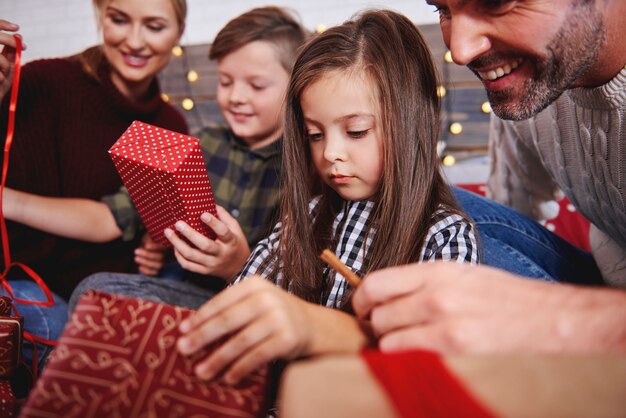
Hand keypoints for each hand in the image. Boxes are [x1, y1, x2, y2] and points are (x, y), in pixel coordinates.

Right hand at [0, 20, 25, 101]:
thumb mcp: (4, 66)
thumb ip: (8, 51)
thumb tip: (18, 35)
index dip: (2, 24)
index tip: (17, 27)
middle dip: (11, 41)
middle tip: (23, 47)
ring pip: (0, 58)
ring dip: (5, 65)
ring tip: (3, 75)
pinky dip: (1, 77)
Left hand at [135, 234, 169, 275]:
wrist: (149, 246)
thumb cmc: (150, 240)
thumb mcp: (149, 236)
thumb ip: (149, 239)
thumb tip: (147, 244)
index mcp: (166, 245)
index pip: (164, 247)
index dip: (155, 247)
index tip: (146, 245)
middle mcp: (167, 254)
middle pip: (160, 257)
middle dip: (147, 255)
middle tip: (136, 251)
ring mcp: (164, 262)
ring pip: (158, 265)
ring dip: (146, 262)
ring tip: (136, 258)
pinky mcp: (159, 269)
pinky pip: (156, 272)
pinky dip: (147, 271)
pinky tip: (140, 267)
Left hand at [164, 206, 249, 279]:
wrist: (239, 267)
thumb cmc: (235, 244)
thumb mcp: (235, 228)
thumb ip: (224, 216)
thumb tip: (210, 203)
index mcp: (231, 241)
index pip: (223, 232)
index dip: (213, 223)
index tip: (203, 214)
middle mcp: (221, 254)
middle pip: (204, 245)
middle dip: (189, 234)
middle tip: (178, 223)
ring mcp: (212, 264)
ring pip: (192, 256)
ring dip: (178, 244)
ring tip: (168, 232)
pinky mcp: (204, 271)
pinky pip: (188, 265)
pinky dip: (178, 256)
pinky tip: (174, 246)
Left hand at [177, 277, 312, 383]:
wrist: (312, 325)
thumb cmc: (274, 314)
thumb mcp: (255, 302)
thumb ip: (230, 309)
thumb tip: (192, 330)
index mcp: (254, 285)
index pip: (221, 301)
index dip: (200, 317)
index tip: (181, 330)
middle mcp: (267, 298)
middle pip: (227, 320)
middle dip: (202, 336)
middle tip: (183, 349)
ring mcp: (278, 318)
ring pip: (240, 341)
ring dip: (218, 358)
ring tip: (201, 371)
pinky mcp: (287, 339)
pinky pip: (257, 356)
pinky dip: (240, 368)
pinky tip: (228, 378)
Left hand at [353, 262, 625, 353]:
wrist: (549, 319)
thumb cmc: (506, 298)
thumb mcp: (462, 275)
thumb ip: (423, 282)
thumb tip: (388, 296)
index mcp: (436, 270)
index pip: (376, 282)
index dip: (360, 300)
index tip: (362, 310)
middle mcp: (435, 292)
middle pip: (376, 313)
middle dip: (373, 326)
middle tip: (382, 333)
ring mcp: (443, 320)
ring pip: (384, 336)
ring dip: (386, 344)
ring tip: (402, 346)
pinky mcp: (452, 347)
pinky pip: (402, 355)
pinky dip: (400, 359)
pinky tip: (414, 357)